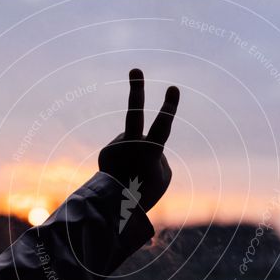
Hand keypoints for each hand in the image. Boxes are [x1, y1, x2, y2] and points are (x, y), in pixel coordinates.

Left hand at [98, 68, 179, 212]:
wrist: (113, 209)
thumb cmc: (145, 193)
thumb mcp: (162, 175)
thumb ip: (156, 153)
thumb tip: (143, 142)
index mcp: (147, 152)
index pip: (162, 126)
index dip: (169, 107)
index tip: (173, 88)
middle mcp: (128, 144)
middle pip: (134, 112)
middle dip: (136, 89)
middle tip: (135, 69)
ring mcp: (115, 145)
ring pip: (133, 142)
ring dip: (136, 156)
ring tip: (133, 175)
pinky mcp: (106, 151)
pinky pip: (123, 150)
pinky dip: (126, 160)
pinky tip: (123, 173)